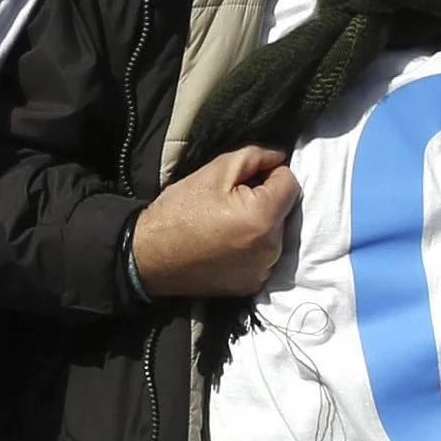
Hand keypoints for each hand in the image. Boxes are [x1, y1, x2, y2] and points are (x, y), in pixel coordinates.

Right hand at [133, 144, 297, 300]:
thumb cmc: (179, 210)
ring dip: (261, 225)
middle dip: (265, 201)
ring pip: (276, 234)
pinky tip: (227, 245)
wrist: (150, 257)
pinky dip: (253, 248)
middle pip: (285, 210)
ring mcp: (263, 271)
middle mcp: (271, 249)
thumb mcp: (215, 171)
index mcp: (263, 217)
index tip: (244, 180)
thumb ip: (255, 156)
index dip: (269, 174)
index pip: (290, 183)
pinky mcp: (253, 285)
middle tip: (231, 203)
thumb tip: (281, 155)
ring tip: (227, 225)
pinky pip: (265, 257)